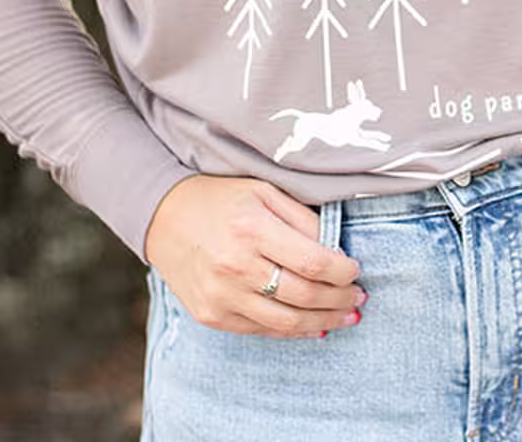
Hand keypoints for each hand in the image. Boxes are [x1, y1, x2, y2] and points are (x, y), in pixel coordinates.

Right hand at [144, 175, 366, 337]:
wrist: (162, 218)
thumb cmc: (220, 199)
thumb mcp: (264, 191)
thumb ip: (302, 219)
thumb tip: (337, 251)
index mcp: (252, 229)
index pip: (313, 262)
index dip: (343, 271)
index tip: (356, 270)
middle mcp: (235, 266)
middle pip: (304, 296)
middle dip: (340, 299)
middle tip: (359, 297)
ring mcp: (221, 296)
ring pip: (287, 322)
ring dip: (323, 322)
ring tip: (345, 316)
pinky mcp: (211, 315)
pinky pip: (262, 330)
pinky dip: (292, 330)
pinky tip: (313, 326)